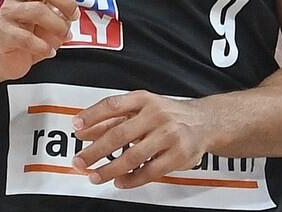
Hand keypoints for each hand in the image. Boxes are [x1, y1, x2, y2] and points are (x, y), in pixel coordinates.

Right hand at [0, 0, 81, 82]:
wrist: (6, 58)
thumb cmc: (31, 34)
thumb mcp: (51, 19)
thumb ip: (62, 11)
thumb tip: (73, 11)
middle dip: (65, 1)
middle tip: (74, 16)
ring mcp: (7, 12)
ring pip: (37, 11)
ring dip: (58, 26)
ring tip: (65, 36)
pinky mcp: (3, 33)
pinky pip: (27, 38)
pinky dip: (44, 47)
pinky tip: (49, 51)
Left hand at [71, 90, 210, 188]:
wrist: (204, 122)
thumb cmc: (168, 115)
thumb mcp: (141, 108)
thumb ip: (113, 119)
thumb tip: (84, 130)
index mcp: (143, 100)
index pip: (112, 105)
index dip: (92, 116)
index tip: (77, 127)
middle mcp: (155, 115)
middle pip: (119, 134)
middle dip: (95, 150)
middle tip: (80, 161)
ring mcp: (168, 135)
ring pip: (132, 156)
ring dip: (109, 169)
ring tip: (95, 176)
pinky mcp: (177, 156)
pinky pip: (149, 171)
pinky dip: (131, 179)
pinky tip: (120, 181)